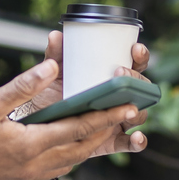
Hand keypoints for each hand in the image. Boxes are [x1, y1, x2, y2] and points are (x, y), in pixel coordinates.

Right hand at [0, 59, 140, 179]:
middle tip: (126, 114)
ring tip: (104, 125)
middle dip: (106, 130)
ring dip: (89, 143)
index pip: (78, 130)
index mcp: (30, 144)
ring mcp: (28, 175)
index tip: (128, 107)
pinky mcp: (20, 179)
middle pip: (81, 148)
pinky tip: (69, 141)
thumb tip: (53, 66)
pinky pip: (56, 167)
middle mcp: (34, 165)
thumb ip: (23, 85)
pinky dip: (70, 153)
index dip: (106, 117)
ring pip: (71, 160)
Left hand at [27, 31, 150, 156]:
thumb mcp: (54, 74)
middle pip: (140, 87)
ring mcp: (118, 119)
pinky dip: (138, 141)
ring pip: (139, 113)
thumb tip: (56, 36)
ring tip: (129, 107)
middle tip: (121, 74)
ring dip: (138, 109)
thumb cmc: (51, 96)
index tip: (135, 49)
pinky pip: (130, 143)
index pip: (133, 64)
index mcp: (109, 77)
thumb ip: (56, 55)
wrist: (38, 128)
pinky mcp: (112, 141)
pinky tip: (137, 138)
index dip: (139, 56)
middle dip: (136, 80)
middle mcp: (119, 97)